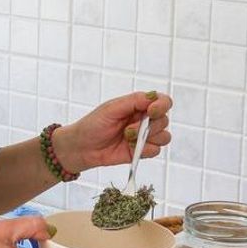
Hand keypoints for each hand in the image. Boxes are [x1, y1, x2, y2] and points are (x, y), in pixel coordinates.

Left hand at [55, 91, 172, 173]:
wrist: (82, 148)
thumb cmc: (93, 125)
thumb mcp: (111, 109)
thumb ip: (134, 101)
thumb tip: (154, 96)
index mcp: (138, 105)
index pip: (162, 101)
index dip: (162, 106)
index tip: (151, 112)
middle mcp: (144, 119)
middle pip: (164, 120)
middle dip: (149, 127)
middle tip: (128, 130)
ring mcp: (144, 136)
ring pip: (164, 137)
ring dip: (147, 139)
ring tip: (127, 138)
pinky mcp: (141, 151)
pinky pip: (155, 151)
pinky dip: (144, 150)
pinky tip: (129, 148)